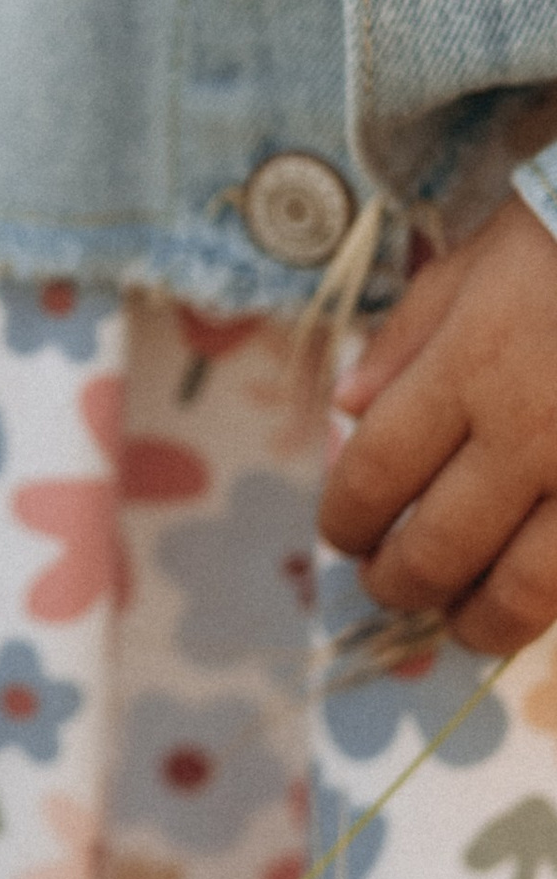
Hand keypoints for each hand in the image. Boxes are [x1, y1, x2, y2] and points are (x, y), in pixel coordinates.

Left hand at [320, 195, 556, 651]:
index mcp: (469, 365)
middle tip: (388, 588)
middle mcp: (528, 431)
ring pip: (524, 590)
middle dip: (397, 584)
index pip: (374, 475)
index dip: (346, 522)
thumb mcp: (482, 257)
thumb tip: (346, 410)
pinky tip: (534, 599)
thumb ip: (407, 337)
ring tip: (461, 621)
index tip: (342, 537)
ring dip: (477, 621)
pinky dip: (550, 600)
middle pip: (436, 548)